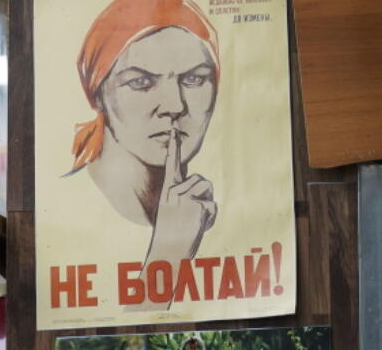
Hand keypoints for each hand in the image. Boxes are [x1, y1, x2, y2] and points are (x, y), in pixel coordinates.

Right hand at [145, 123, 216, 264]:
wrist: (167, 253)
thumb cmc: (172, 234)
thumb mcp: (173, 210)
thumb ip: (184, 195)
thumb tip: (200, 184)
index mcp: (167, 191)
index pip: (172, 164)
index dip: (173, 146)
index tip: (174, 129)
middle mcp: (175, 191)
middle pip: (202, 180)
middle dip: (204, 196)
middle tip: (190, 216)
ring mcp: (186, 198)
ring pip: (208, 189)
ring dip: (207, 206)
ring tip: (193, 220)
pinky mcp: (198, 206)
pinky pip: (213, 207)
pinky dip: (210, 219)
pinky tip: (198, 227)